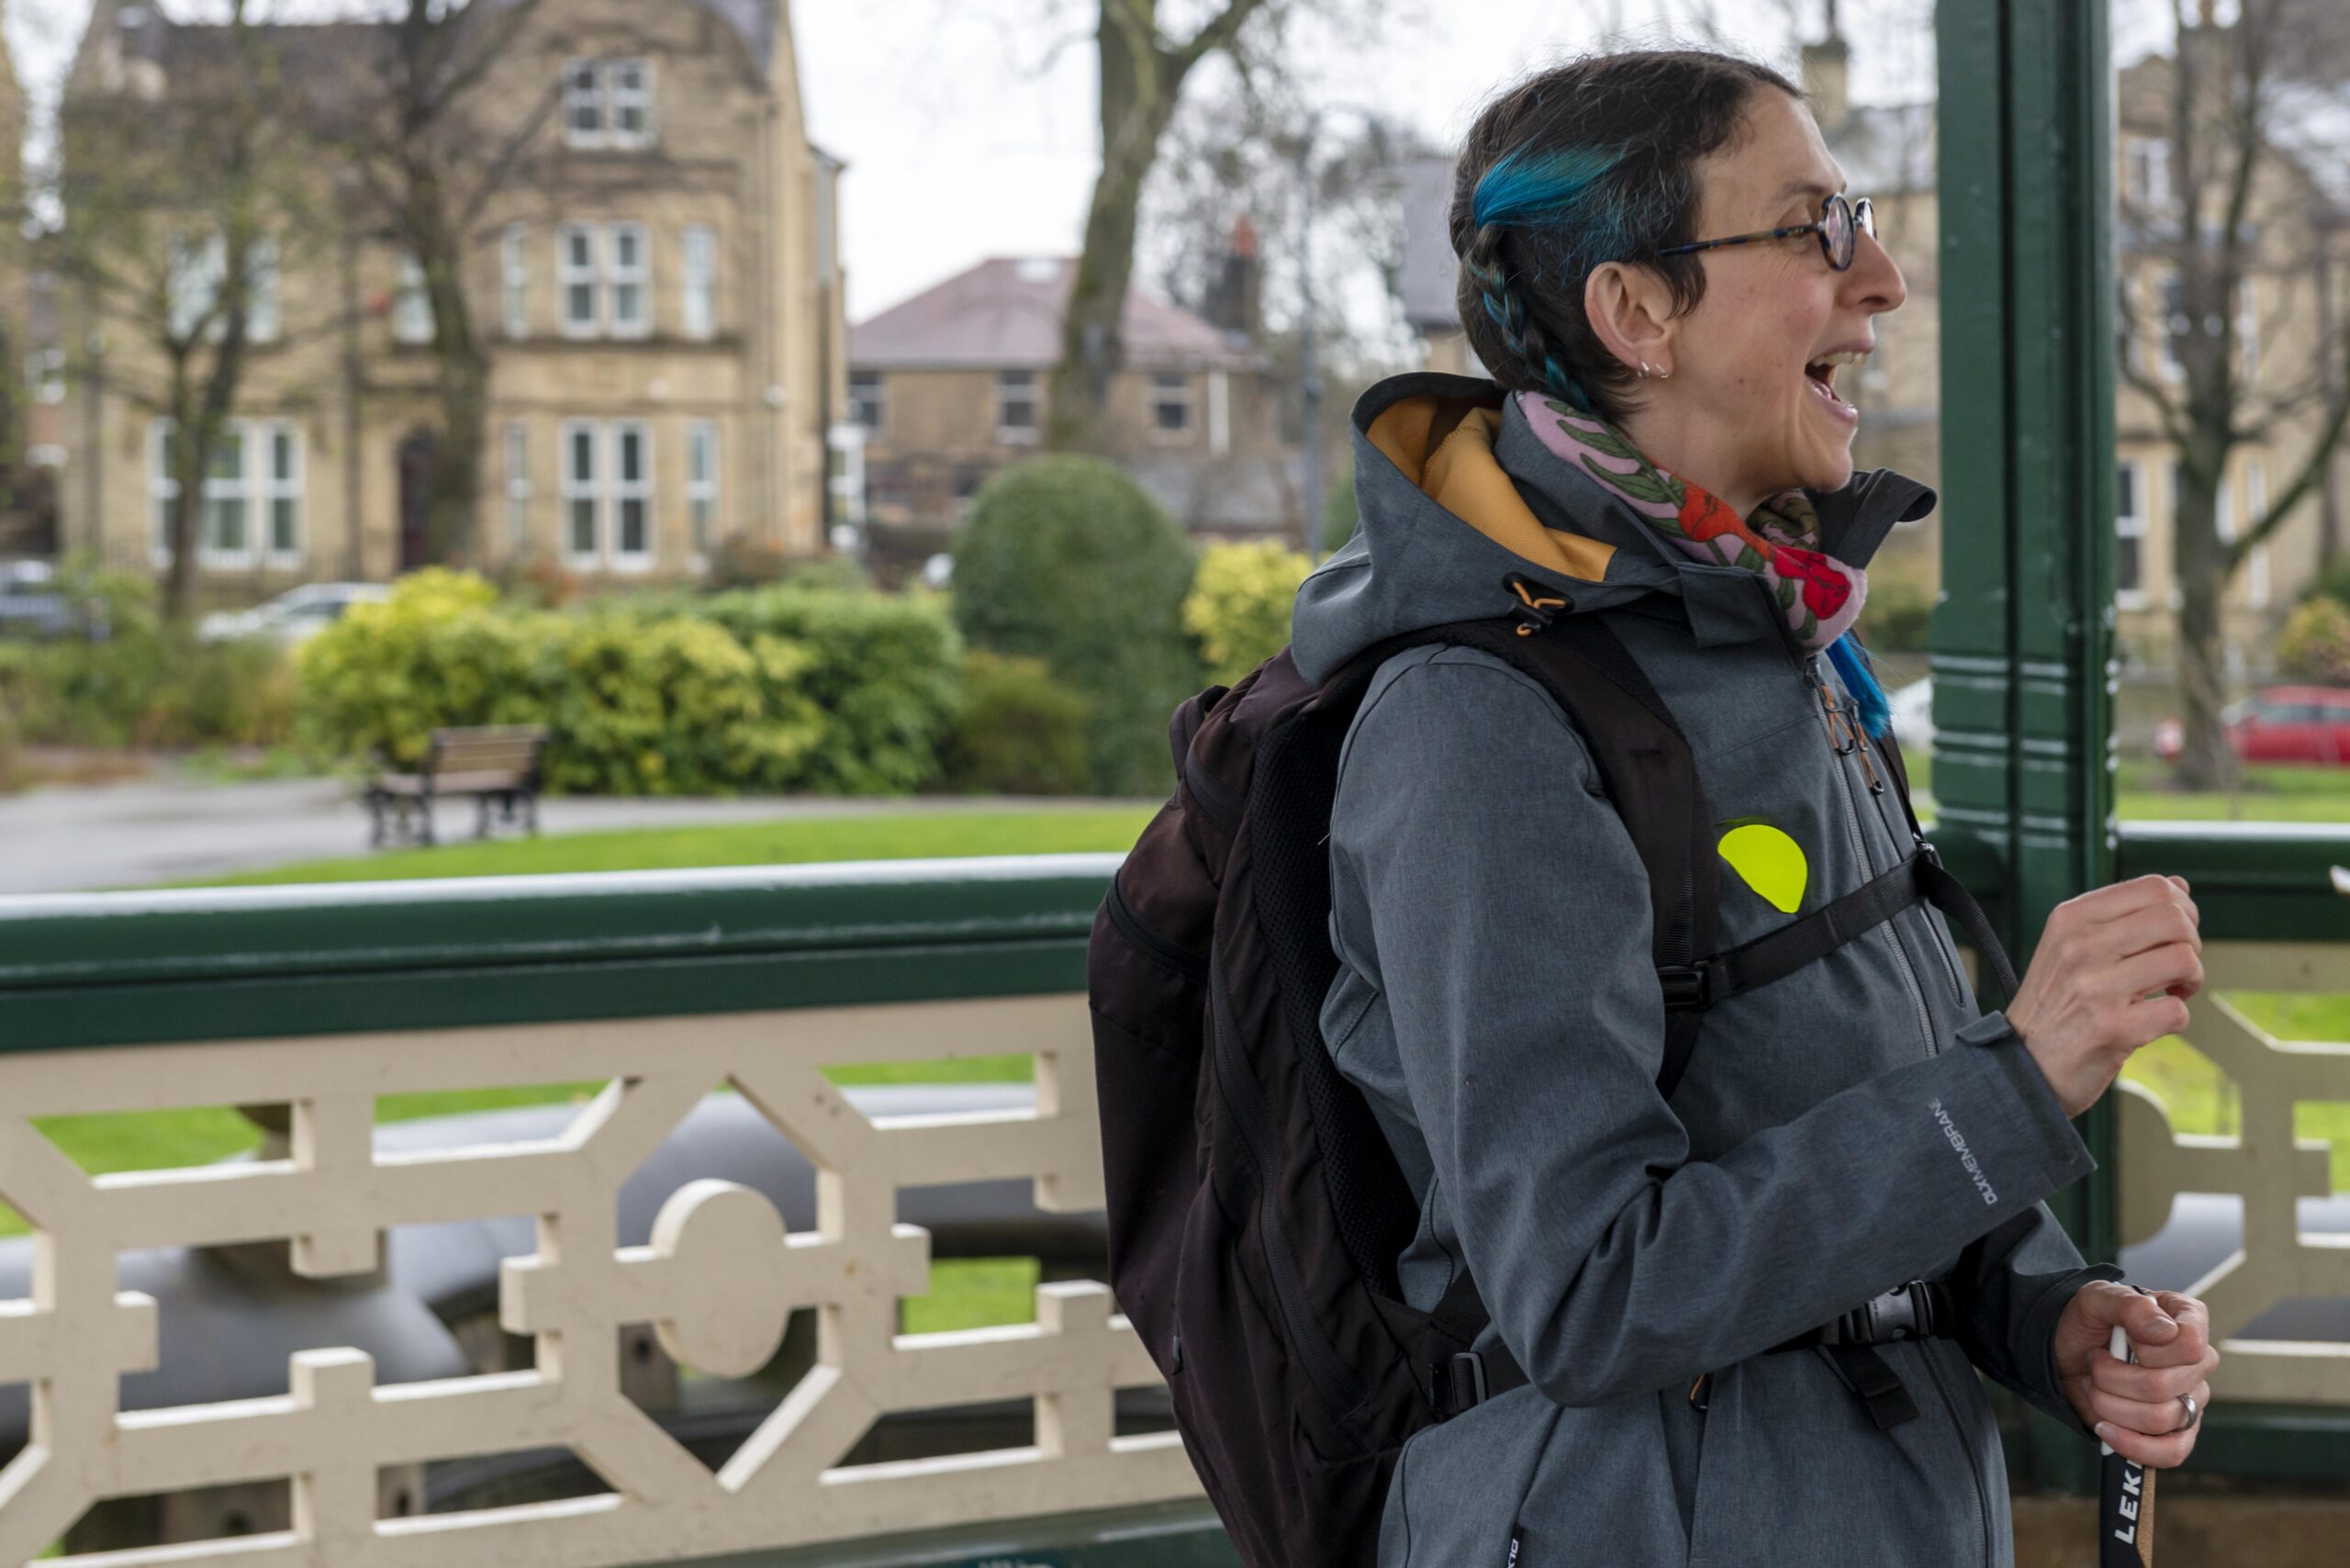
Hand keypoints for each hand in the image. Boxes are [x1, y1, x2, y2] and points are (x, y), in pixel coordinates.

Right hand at [2007, 875, 2202, 1117]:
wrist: (2021, 1063)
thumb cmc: (2053, 1003)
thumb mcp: (2069, 945)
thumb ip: (2122, 914)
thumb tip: (2179, 884)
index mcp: (2070, 918)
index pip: (2153, 887)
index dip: (2182, 908)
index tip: (2175, 935)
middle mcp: (2080, 946)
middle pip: (2175, 919)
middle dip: (2192, 943)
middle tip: (2177, 966)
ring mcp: (2095, 987)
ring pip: (2184, 959)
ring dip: (2191, 980)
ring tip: (2171, 991)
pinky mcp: (2113, 1028)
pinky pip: (2177, 1011)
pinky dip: (2176, 1018)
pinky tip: (2154, 1020)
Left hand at [2054, 1282, 2215, 1467]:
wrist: (2066, 1351)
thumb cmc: (2087, 1320)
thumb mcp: (2096, 1299)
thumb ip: (2129, 1305)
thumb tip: (2164, 1332)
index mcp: (2188, 1321)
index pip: (2190, 1345)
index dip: (2148, 1349)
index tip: (2123, 1338)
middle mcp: (2197, 1362)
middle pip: (2164, 1386)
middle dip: (2112, 1378)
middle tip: (2094, 1362)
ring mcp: (2191, 1399)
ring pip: (2159, 1419)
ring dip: (2110, 1405)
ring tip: (2095, 1388)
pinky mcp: (2177, 1432)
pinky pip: (2171, 1453)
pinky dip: (2131, 1445)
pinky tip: (2105, 1428)